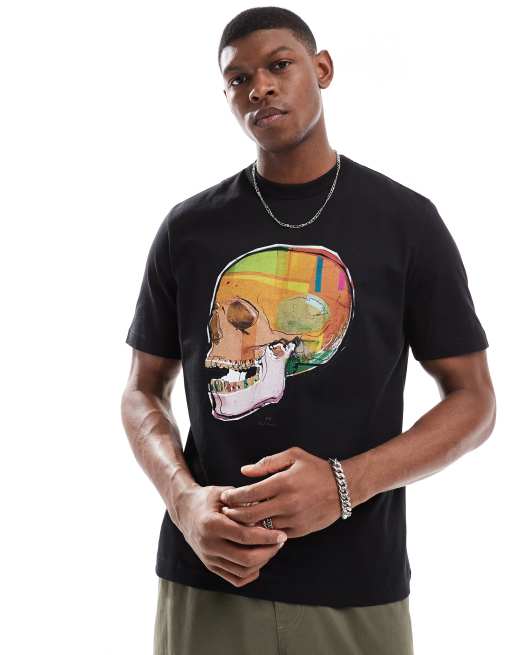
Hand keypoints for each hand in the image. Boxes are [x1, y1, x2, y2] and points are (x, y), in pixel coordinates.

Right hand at [173, 484, 287, 587]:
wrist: (184, 510)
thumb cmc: (207, 499)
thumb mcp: (223, 494)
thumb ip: (243, 503)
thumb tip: (267, 512)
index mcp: (212, 525)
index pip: (244, 536)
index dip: (266, 537)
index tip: (282, 534)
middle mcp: (209, 545)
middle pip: (245, 558)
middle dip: (268, 552)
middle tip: (280, 541)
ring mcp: (209, 558)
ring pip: (242, 571)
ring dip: (262, 562)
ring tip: (272, 548)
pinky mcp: (210, 566)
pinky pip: (235, 578)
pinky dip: (251, 573)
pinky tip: (259, 560)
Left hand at [219, 447, 366, 537]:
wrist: (343, 488)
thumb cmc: (315, 468)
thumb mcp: (293, 456)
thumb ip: (267, 462)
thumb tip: (244, 471)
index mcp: (283, 482)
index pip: (249, 494)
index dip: (232, 497)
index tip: (224, 497)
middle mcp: (287, 503)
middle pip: (250, 515)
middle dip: (233, 514)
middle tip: (225, 511)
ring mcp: (293, 519)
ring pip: (261, 528)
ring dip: (247, 525)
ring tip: (238, 519)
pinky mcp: (299, 531)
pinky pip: (275, 534)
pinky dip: (264, 531)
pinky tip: (257, 525)